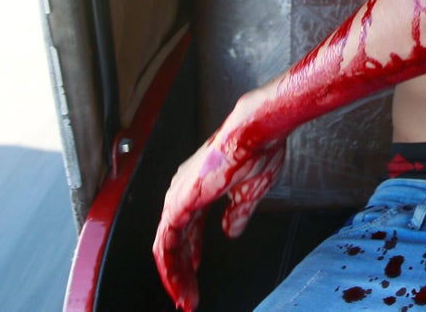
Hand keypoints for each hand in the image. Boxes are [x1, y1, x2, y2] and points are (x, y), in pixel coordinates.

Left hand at [153, 103, 286, 310]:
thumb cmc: (259, 150)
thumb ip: (238, 213)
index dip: (193, 254)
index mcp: (199, 188)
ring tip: (185, 298)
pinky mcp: (178, 205)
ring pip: (167, 247)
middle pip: (175, 241)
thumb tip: (231, 231)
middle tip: (188, 297)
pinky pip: (166, 245)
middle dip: (182, 271)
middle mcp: (183, 193)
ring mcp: (178, 198)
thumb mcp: (250, 191)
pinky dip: (171, 267)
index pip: (189, 229)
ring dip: (176, 275)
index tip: (198, 274)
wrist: (256, 131)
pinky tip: (178, 283)